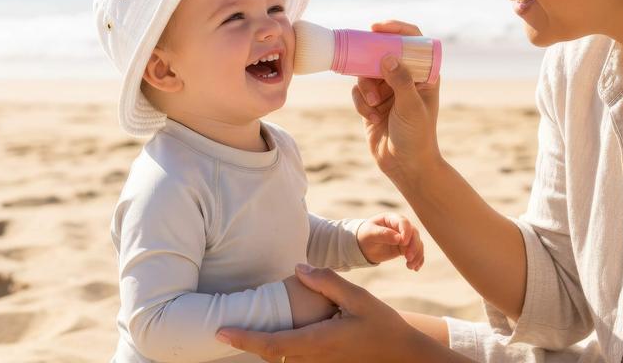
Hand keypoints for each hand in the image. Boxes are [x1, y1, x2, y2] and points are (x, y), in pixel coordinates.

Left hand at [217, 264, 447, 362]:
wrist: (402, 353)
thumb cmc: (381, 324)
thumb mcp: (357, 297)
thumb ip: (326, 282)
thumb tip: (298, 270)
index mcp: (318, 342)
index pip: (272, 344)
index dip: (244, 338)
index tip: (220, 331)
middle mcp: (314, 359)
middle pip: (270, 355)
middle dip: (245, 343)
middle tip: (220, 327)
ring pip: (280, 359)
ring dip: (260, 345)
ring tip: (240, 328)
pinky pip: (293, 359)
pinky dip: (277, 348)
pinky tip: (273, 333)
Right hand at [352, 20, 441, 185]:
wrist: (406, 167)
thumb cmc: (417, 136)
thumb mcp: (411, 106)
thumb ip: (400, 80)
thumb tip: (386, 56)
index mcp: (424, 74)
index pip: (413, 42)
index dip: (397, 29)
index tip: (378, 27)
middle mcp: (405, 78)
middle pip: (383, 53)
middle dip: (371, 60)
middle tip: (361, 58)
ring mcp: (388, 90)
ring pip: (367, 72)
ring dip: (366, 87)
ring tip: (373, 104)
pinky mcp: (371, 102)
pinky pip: (358, 90)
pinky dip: (361, 102)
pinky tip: (371, 117)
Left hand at [356, 212, 423, 269]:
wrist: (364, 246)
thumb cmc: (366, 235)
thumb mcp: (370, 234)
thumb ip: (383, 234)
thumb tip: (398, 238)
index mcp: (391, 219)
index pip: (404, 222)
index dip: (406, 232)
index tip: (403, 243)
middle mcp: (400, 227)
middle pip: (414, 233)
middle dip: (414, 246)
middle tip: (408, 258)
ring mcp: (404, 237)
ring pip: (417, 243)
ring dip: (417, 255)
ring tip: (410, 266)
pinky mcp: (405, 248)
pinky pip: (417, 252)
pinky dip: (418, 259)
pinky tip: (415, 268)